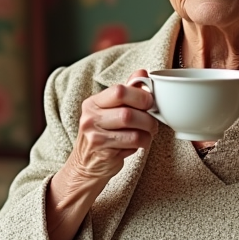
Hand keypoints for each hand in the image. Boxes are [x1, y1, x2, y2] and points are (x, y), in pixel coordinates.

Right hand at [64, 70, 158, 185]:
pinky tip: (139, 144)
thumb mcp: (110, 111)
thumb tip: (142, 73)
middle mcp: (91, 118)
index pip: (119, 91)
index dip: (140, 95)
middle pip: (128, 113)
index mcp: (93, 103)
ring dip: (148, 132)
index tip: (149, 102)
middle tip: (153, 122)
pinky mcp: (103, 152)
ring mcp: (95, 136)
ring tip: (148, 133)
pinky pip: (132, 144)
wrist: (85, 166)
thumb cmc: (102, 136)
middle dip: (148, 118)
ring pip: (133, 130)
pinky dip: (142, 143)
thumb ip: (126, 92)